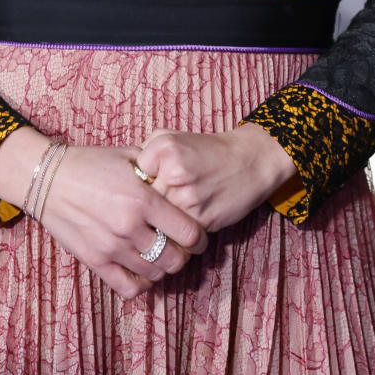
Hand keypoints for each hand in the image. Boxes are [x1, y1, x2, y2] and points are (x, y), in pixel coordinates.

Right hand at [0, 129, 206, 299]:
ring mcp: (111, 247)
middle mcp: (129, 226)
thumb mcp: (128, 157)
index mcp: (142, 198)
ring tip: (161, 257)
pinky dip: (141, 284)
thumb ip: (157, 170)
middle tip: (181, 249)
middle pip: (175, 259)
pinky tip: (141, 270)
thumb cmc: (91, 163)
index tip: (199, 237)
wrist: (48, 178)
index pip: (188, 232)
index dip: (199, 238)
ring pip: (154, 274)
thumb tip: (181, 181)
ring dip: (163, 269)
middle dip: (183, 256)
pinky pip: (128, 288)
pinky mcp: (95, 261)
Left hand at [135, 123, 297, 232]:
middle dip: (145, 209)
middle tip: (149, 210)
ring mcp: (187, 197)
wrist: (248, 161)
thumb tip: (125, 178)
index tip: (143, 187)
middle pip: (143, 202)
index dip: (137, 185)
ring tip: (164, 221)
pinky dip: (174, 237)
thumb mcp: (173, 138)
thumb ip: (146, 153)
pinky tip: (179, 229)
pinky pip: (176, 236)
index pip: (133, 176)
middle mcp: (173, 171)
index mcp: (163, 148)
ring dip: (157, 227)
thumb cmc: (207, 151)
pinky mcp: (200, 219)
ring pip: (157, 222)